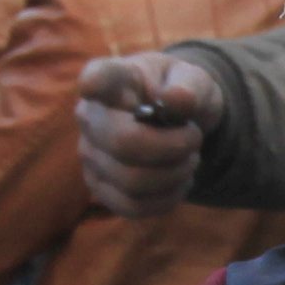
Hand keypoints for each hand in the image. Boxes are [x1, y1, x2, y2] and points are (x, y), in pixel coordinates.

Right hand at [77, 53, 226, 219]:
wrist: (175, 123)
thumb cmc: (179, 94)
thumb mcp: (194, 80)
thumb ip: (189, 86)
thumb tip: (176, 99)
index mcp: (115, 79)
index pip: (99, 77)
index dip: (94, 82)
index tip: (92, 84)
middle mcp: (91, 117)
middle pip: (124, 143)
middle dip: (174, 148)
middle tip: (194, 140)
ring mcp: (90, 156)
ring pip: (132, 182)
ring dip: (175, 176)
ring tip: (188, 161)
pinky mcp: (100, 187)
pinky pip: (132, 206)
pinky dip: (166, 199)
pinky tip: (177, 182)